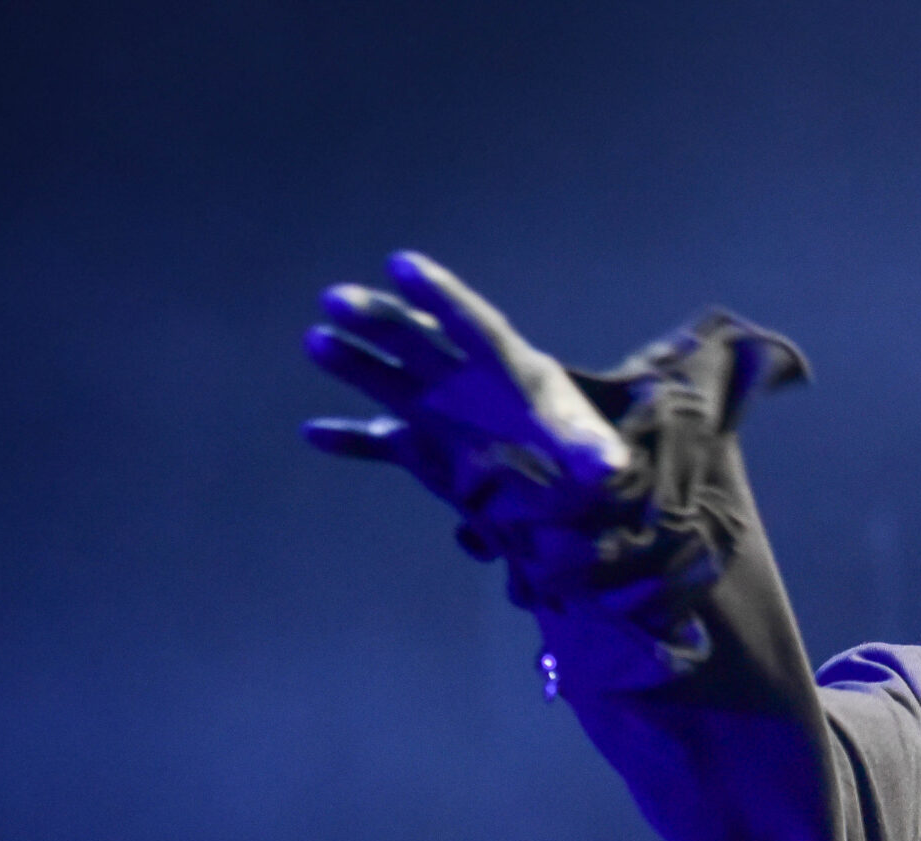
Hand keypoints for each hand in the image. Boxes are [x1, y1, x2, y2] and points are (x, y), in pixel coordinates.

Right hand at [302, 252, 629, 541]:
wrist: (567, 496)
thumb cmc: (584, 462)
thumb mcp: (593, 458)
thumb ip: (592, 455)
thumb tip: (607, 466)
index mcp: (512, 370)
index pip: (472, 324)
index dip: (439, 296)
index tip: (402, 264)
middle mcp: (467, 382)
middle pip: (418, 341)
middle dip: (380, 320)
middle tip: (336, 299)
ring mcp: (441, 412)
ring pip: (390, 380)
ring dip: (354, 361)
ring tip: (316, 339)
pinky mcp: (424, 449)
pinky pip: (381, 443)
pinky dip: (352, 440)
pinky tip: (314, 434)